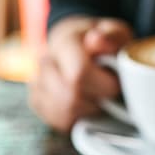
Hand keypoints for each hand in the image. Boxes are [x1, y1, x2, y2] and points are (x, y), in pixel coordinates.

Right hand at [29, 17, 132, 132]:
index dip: (105, 86)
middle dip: (97, 101)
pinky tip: (86, 107)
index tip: (117, 84)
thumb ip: (113, 36)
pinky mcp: (37, 101)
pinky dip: (77, 119)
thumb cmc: (104, 42)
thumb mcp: (117, 33)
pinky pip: (57, 121)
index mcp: (65, 42)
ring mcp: (37, 82)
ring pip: (63, 112)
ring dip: (88, 111)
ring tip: (98, 98)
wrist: (81, 44)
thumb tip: (97, 41)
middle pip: (71, 98)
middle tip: (108, 93)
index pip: (79, 75)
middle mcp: (45, 61)